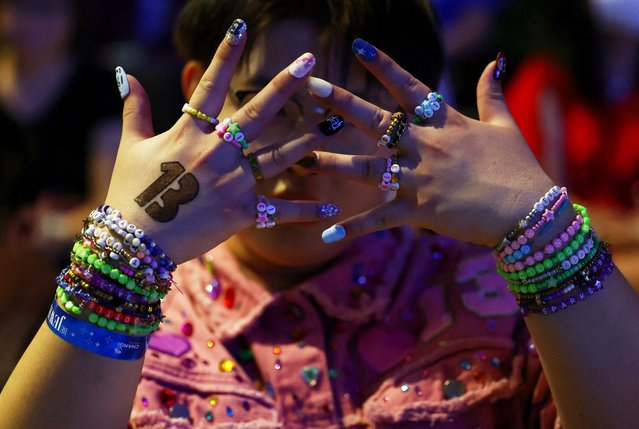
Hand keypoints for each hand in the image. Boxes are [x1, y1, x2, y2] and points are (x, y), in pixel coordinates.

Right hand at [105, 28, 340, 263]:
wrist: (132, 243)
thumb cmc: (128, 192)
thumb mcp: (130, 146)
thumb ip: (134, 109)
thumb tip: (126, 73)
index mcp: (188, 133)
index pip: (210, 86)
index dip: (225, 54)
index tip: (241, 26)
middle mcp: (214, 152)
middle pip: (256, 113)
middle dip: (283, 85)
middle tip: (310, 62)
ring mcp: (230, 183)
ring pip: (277, 157)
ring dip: (308, 141)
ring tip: (334, 124)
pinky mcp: (240, 213)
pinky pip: (278, 211)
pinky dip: (305, 211)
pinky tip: (333, 209)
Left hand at [306, 44, 554, 246]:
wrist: (530, 214)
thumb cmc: (519, 168)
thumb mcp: (504, 125)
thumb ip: (492, 92)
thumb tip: (496, 59)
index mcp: (446, 123)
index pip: (409, 87)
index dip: (383, 66)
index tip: (359, 46)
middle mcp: (427, 146)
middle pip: (377, 120)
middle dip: (343, 102)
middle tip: (312, 87)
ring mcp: (420, 179)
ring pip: (367, 168)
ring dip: (333, 162)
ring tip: (302, 159)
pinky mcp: (419, 211)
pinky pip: (379, 219)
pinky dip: (353, 228)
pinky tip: (326, 235)